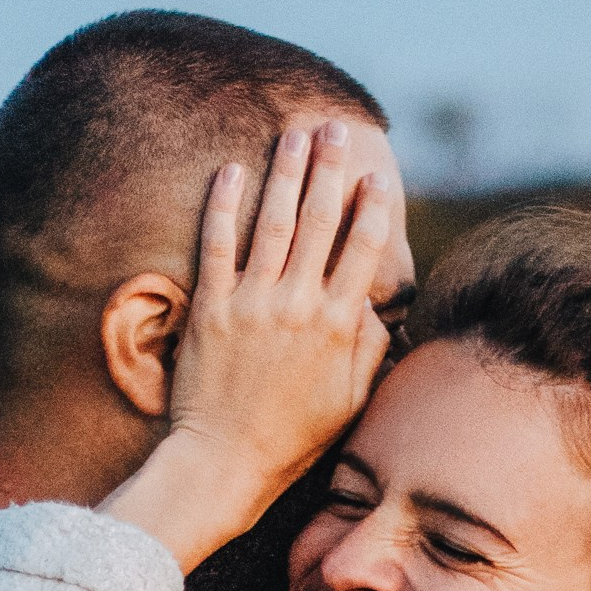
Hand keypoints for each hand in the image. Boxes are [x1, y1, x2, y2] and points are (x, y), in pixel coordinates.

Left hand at [101, 122, 393, 575]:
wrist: (224, 462)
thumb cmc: (292, 439)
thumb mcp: (350, 402)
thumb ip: (369, 350)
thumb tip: (378, 309)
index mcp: (338, 327)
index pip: (362, 250)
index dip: (372, 208)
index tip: (377, 175)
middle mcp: (298, 305)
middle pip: (320, 220)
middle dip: (331, 168)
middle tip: (335, 128)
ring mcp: (253, 303)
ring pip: (274, 221)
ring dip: (286, 171)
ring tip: (295, 134)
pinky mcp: (211, 308)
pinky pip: (218, 244)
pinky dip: (224, 204)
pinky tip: (231, 170)